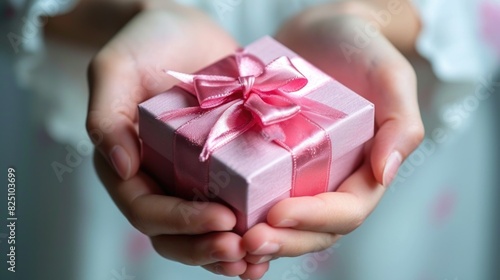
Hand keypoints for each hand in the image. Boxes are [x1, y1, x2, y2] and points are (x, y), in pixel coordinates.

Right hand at [86, 4, 249, 275]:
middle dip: (205, 247)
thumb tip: (121, 167)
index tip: (220, 219)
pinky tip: (269, 245)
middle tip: (240, 248)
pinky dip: (246, 232)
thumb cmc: (146, 41)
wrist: (185, 29)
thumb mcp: (115, 68)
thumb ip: (107, 116)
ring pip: (202, 233)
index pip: (146, 209)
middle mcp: (159, 178)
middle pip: (173, 234)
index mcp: (128, 164)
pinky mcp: (223, 168)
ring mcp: (191, 178)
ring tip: (257, 258)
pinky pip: (231, 209)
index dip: (180, 222)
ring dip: (227, 252)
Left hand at [240, 1, 423, 276]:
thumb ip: (401, 125)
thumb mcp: (390, 79)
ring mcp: (297, 176)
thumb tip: (384, 173)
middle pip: (310, 231)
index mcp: (362, 174)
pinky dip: (239, 214)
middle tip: (246, 241)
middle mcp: (329, 183)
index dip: (313, 219)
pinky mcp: (268, 162)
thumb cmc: (361, 51)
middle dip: (281, 240)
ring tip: (227, 239)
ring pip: (280, 224)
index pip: (344, 212)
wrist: (321, 32)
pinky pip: (255, 196)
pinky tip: (214, 219)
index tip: (278, 214)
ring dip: (256, 237)